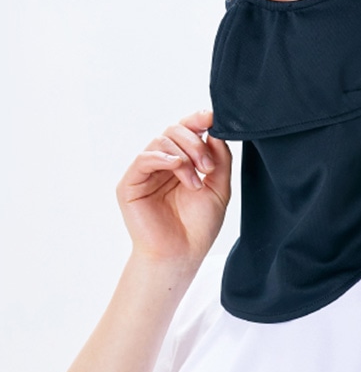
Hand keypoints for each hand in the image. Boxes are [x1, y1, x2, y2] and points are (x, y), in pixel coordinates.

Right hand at [116, 110, 231, 268]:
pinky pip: (144, 158)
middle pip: (175, 129)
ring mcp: (146, 172)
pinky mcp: (130, 184)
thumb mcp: (219, 187)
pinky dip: (163, 157)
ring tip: (197, 181)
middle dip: (196, 143)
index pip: (188, 130)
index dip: (199, 119)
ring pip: (162, 140)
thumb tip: (216, 130)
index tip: (213, 117)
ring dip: (185, 155)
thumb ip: (220, 158)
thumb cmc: (199, 225)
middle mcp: (164, 162)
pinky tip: (177, 165)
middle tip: (208, 167)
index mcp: (184, 160)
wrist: (182, 254)